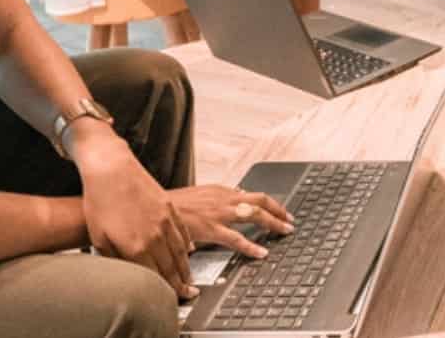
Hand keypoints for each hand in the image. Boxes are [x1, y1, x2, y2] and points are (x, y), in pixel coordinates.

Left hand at [77, 138, 196, 298]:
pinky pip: (183, 231)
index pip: (156, 276)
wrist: (111, 169)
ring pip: (181, 250)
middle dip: (180, 282)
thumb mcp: (100, 238)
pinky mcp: (169, 207)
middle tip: (187, 292)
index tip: (172, 297)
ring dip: (185, 266)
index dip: (166, 290)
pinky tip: (188, 250)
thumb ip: (116, 259)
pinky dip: (187, 244)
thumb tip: (127, 271)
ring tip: (188, 277)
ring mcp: (165, 220)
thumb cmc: (100, 201)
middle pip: (171, 266)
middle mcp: (155, 236)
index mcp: (137, 247)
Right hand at [166, 185, 295, 259]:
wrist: (154, 209)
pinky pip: (236, 238)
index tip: (281, 211)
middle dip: (279, 210)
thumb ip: (221, 197)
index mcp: (222, 191)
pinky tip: (261, 252)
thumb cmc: (175, 205)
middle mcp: (224, 198)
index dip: (271, 203)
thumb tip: (239, 193)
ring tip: (284, 232)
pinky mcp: (210, 227)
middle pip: (260, 200)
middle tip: (290, 222)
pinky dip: (251, 246)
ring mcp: (218, 212)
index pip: (253, 195)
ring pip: (254, 214)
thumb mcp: (201, 195)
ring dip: (273, 223)